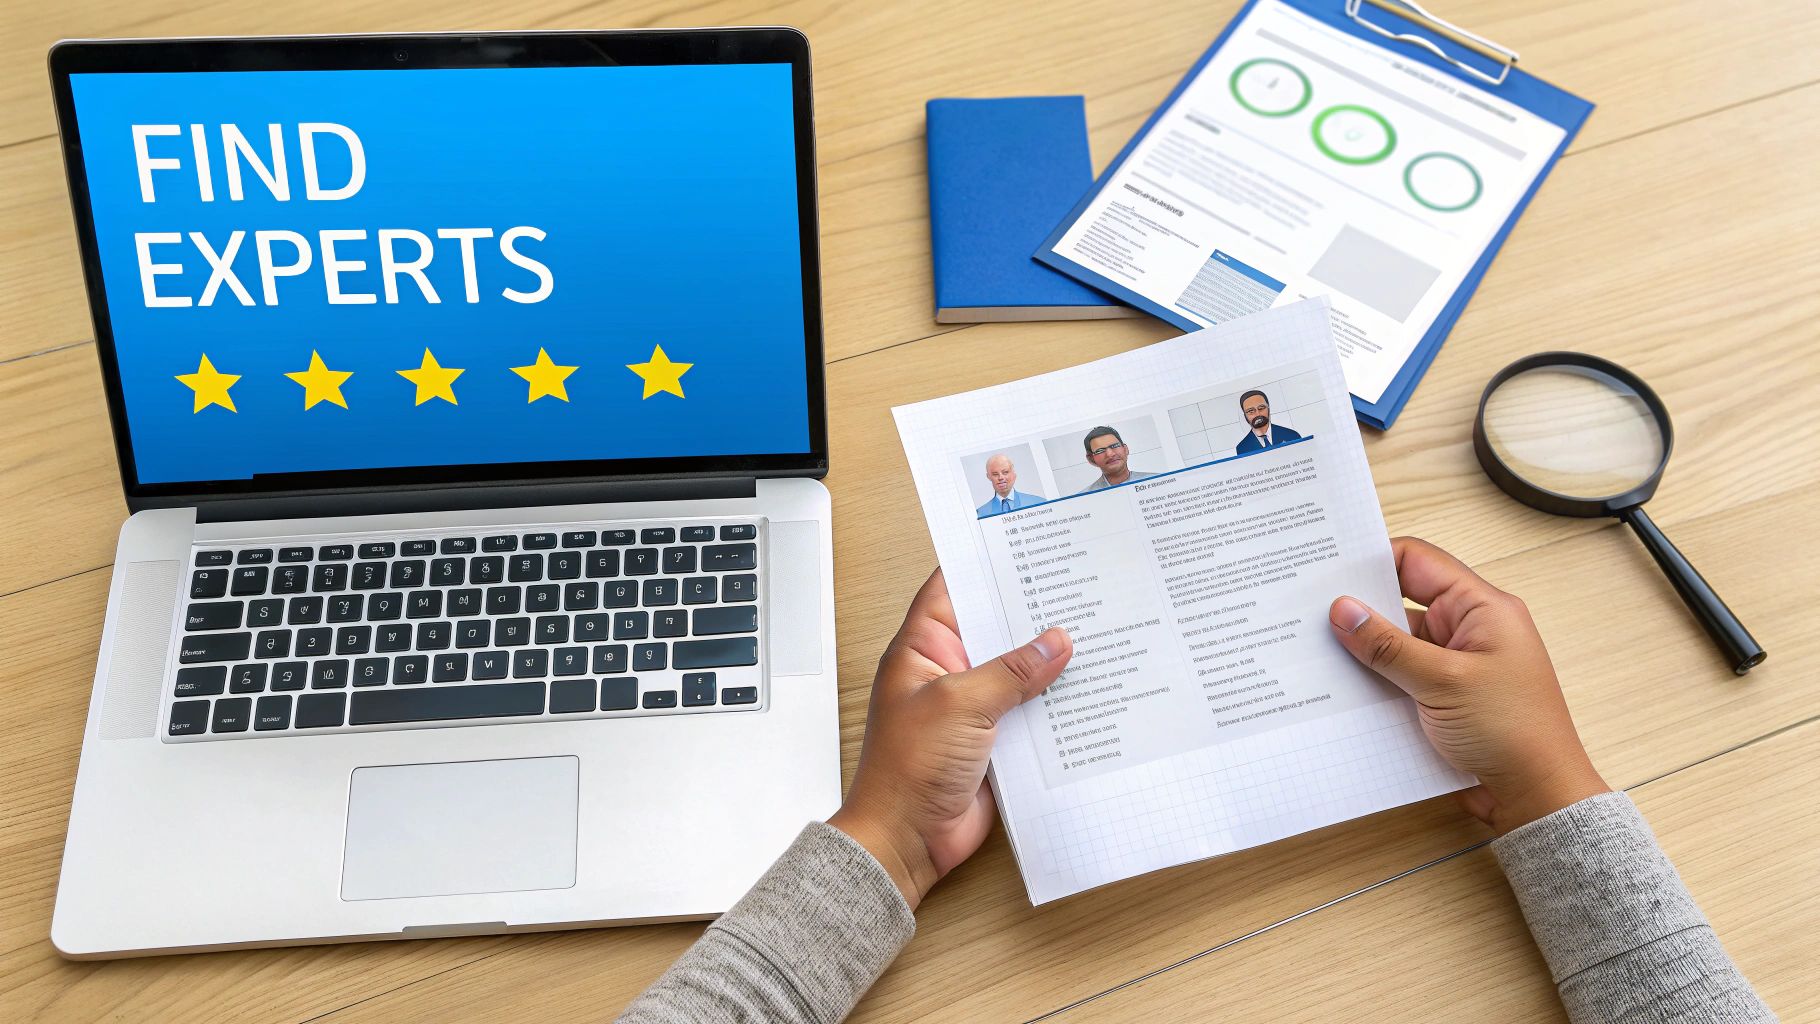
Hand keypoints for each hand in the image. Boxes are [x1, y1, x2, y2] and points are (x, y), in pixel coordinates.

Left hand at [829, 570, 1071, 908]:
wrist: (906, 841)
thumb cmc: (907, 771)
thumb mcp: (960, 705)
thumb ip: (1012, 671)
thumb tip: (1056, 642)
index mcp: (923, 648)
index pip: (952, 587)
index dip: (984, 562)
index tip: (1024, 539)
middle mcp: (948, 671)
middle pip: (995, 628)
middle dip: (1033, 613)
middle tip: (1080, 586)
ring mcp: (972, 706)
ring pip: (1018, 672)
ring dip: (1050, 662)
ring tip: (1097, 632)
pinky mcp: (994, 740)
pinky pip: (1030, 712)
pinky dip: (1056, 704)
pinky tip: (1091, 691)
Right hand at [1329, 537, 1608, 834]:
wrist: (1538, 794)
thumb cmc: (1513, 732)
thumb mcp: (1443, 682)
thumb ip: (1389, 645)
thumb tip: (1344, 610)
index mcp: (1483, 607)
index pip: (1419, 561)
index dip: (1374, 560)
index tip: (1330, 570)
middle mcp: (1471, 628)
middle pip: (1404, 600)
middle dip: (1362, 608)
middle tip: (1312, 612)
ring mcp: (1458, 662)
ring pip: (1400, 641)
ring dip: (1368, 650)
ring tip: (1321, 652)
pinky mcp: (1447, 693)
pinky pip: (1404, 673)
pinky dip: (1378, 678)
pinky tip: (1347, 687)